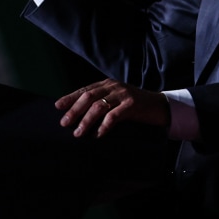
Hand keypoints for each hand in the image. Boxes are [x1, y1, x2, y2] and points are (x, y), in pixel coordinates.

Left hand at [54, 78, 171, 137]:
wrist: (160, 107)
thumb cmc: (136, 106)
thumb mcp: (117, 100)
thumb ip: (102, 102)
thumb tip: (79, 114)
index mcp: (108, 84)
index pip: (85, 90)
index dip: (70, 98)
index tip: (58, 107)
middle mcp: (114, 87)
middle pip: (89, 97)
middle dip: (74, 110)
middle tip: (65, 123)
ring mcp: (123, 95)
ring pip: (99, 106)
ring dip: (86, 120)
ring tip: (78, 132)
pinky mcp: (132, 105)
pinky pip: (114, 116)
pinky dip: (104, 126)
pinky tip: (98, 134)